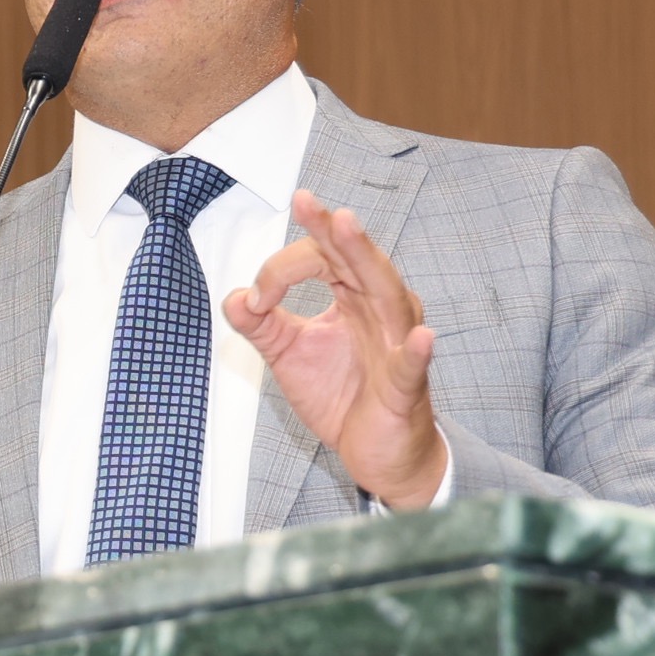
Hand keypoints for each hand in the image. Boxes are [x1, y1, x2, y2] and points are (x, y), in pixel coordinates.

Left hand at [223, 190, 446, 508]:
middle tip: (306, 202)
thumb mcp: (289, 355)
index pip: (321, 258)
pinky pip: (412, 366)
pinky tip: (421, 336)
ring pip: (387, 295)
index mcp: (353, 295)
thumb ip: (261, 325)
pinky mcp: (405, 386)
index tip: (256, 297)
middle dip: (332, 230)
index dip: (281, 269)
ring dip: (366, 261)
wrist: (376, 453)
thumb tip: (233, 297)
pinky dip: (417, 350)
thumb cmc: (342, 394)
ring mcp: (397, 344)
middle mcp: (380, 309)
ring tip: (348, 228)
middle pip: (357, 261)